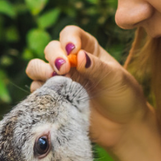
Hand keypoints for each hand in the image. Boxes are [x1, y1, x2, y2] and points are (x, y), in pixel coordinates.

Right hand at [25, 25, 148, 148]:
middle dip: (53, 56)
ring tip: (54, 79)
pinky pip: (37, 91)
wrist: (123, 126)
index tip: (73, 51)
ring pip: (36, 67)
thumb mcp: (116, 79)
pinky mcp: (54, 98)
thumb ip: (98, 68)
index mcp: (87, 49)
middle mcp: (70, 62)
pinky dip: (40, 92)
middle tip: (64, 69)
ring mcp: (60, 80)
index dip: (68, 39)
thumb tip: (80, 56)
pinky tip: (53, 97)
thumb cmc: (123, 97)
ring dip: (40, 70)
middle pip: (50, 49)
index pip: (70, 34)